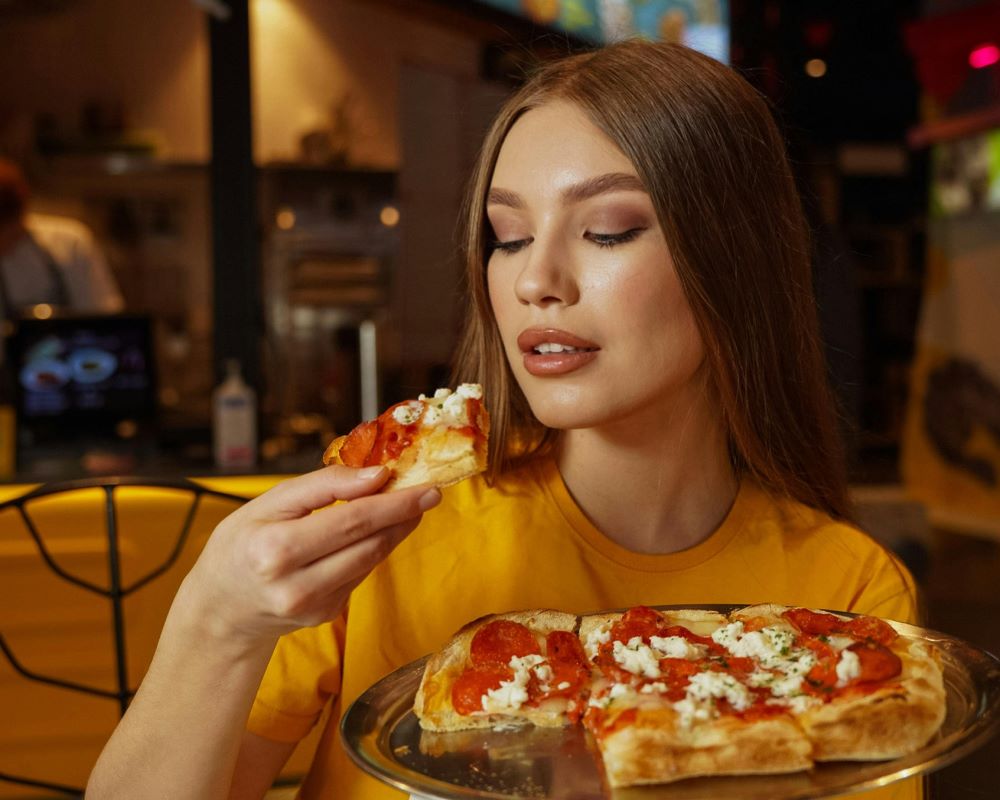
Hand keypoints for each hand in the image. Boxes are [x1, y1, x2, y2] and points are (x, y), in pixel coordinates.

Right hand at [179, 465, 439, 646]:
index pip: (351, 520)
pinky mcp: (326, 615)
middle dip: (404, 514)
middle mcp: (296, 586)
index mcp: (276, 550)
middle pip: (369, 542)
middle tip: (431, 492)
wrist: (221, 606)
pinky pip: (361, 573)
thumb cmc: (242, 543)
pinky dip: (373, 548)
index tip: (424, 485)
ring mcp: (314, 606)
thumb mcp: (269, 502)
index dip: (393, 502)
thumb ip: (323, 485)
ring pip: (372, 559)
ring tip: (409, 506)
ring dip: (395, 530)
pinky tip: (374, 532)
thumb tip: (376, 475)